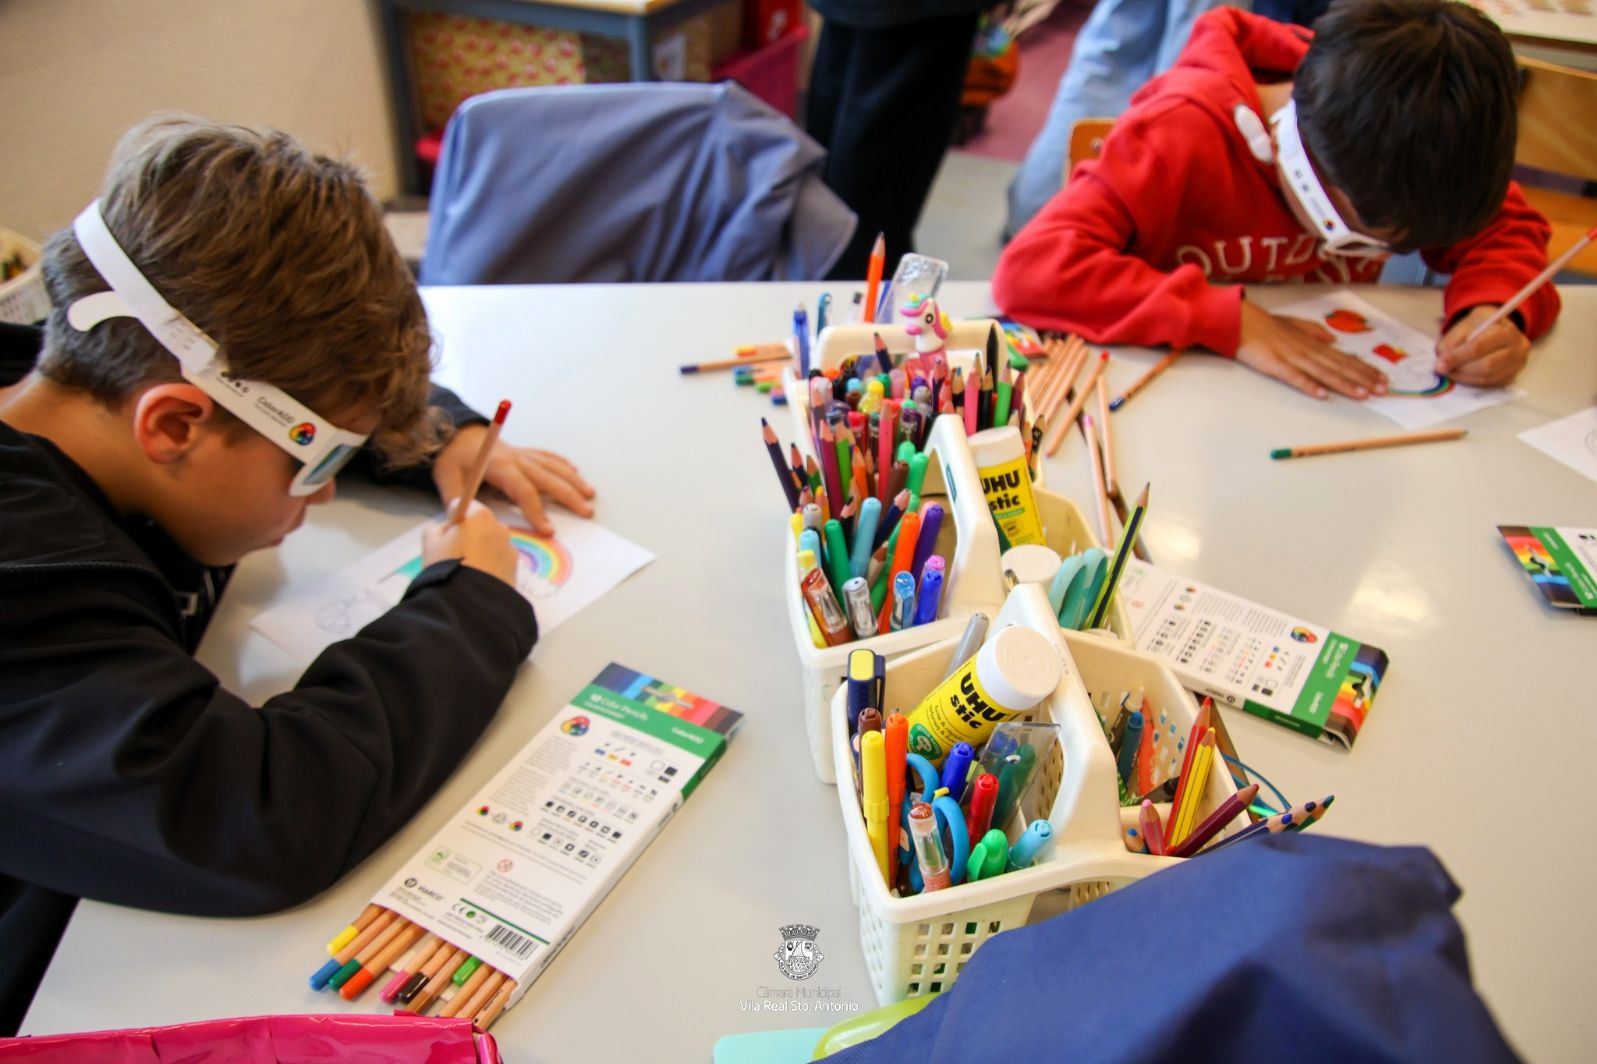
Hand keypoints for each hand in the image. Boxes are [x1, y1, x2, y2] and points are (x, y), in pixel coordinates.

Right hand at [423, 500, 518, 585]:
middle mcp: (499, 526)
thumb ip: (438, 527)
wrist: (470, 601)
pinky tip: (480, 578)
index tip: (447, 534)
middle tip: (455, 555)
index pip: (464, 505)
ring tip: (468, 570)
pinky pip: (501, 559)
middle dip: (470, 534)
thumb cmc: (446, 566)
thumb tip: (448, 529)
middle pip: (481, 524)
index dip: (453, 518)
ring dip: (483, 549)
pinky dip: (492, 565)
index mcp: (479, 515)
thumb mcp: (430, 542)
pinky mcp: (516, 567)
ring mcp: (510, 547)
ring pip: (492, 542)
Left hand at [433, 425, 595, 536]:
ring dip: (573, 480)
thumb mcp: (446, 477)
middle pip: (547, 478)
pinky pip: (547, 457)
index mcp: (499, 466)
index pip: (523, 490)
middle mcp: (516, 458)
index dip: (536, 511)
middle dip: (569, 496)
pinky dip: (562, 464)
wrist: (456, 434)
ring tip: (590, 494)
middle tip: (586, 511)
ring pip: (553, 466)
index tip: (548, 530)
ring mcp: (522, 454)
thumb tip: (460, 518)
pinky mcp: (523, 452)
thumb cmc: (453, 457)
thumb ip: (454, 497)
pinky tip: (575, 472)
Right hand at [1235, 301, 1388, 399]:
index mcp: (1311, 342)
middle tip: (1384, 390)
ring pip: (1324, 373)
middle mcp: (1307, 350)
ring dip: (1345, 384)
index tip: (1382, 377)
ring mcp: (1292, 357)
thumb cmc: (1262, 324)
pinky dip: (1309, 385)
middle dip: (1363, 378)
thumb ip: (1312, 331)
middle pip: (1340, 366)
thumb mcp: (1292, 324)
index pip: (1343, 357)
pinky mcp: (1275, 365)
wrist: (1238, 319)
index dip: (1364, 368)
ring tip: (1364, 394)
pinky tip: (1322, 394)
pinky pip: (1295, 377)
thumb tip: (1332, 340)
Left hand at [1435, 305, 1528, 386]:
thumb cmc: (1477, 326)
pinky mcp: (1513, 374)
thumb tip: (1442, 363)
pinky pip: (1491, 383)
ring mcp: (1518, 361)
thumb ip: (1450, 342)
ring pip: (1488, 377)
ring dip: (1465, 377)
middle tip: (1443, 370)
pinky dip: (1473, 381)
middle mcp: (1516, 345)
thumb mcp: (1462, 326)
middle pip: (1486, 365)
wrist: (1496, 327)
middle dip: (1460, 370)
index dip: (1456, 358)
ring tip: (1451, 372)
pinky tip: (1462, 375)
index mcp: (1503, 329)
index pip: (1478, 347)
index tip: (1439, 365)